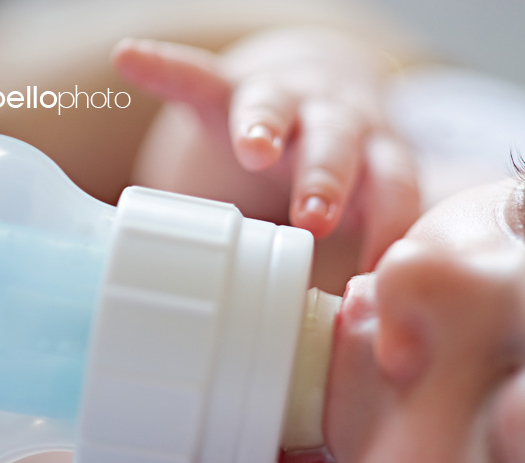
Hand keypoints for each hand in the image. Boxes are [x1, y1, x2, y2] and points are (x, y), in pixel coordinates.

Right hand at [112, 28, 420, 270]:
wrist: (325, 96)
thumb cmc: (345, 175)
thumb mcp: (366, 204)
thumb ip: (365, 253)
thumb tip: (361, 340)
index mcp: (375, 159)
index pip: (393, 188)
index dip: (387, 226)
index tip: (370, 275)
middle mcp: (336, 123)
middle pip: (337, 144)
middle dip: (328, 180)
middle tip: (316, 220)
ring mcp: (285, 101)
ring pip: (275, 105)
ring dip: (265, 125)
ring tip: (252, 148)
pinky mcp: (232, 87)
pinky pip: (197, 74)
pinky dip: (166, 68)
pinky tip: (131, 61)